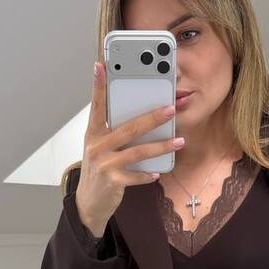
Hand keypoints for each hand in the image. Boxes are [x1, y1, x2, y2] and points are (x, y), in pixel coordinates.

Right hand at [75, 62, 182, 236]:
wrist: (89, 203)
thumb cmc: (99, 170)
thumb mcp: (101, 147)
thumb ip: (114, 132)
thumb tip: (144, 118)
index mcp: (93, 133)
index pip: (97, 105)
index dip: (99, 85)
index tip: (102, 65)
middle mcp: (97, 145)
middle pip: (129, 127)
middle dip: (152, 117)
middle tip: (172, 108)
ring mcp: (104, 164)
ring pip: (138, 151)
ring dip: (161, 146)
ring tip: (179, 141)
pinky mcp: (112, 181)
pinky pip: (136, 175)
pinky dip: (148, 174)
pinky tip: (159, 172)